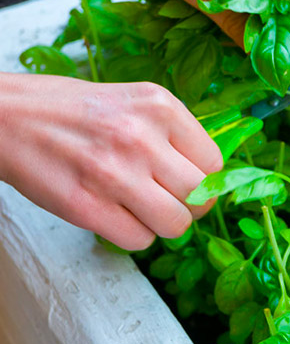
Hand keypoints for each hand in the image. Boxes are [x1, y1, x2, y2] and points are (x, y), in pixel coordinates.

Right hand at [0, 73, 222, 249]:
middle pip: (200, 197)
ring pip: (175, 225)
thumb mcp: (135, 102)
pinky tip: (116, 215)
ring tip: (142, 209)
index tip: (186, 181)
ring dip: (162, 225)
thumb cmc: (76, 112)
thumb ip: (174, 135)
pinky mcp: (86, 206)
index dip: (204, 179)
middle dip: (189, 207)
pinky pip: (138, 240)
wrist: (8, 117)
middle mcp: (141, 137)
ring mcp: (114, 173)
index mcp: (160, 107)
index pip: (214, 163)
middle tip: (169, 201)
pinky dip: (132, 235)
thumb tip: (210, 178)